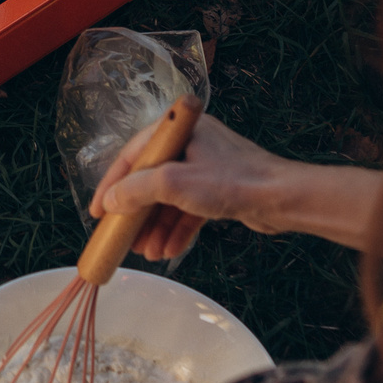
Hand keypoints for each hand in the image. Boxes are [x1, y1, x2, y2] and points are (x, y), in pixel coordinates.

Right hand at [95, 113, 382, 256]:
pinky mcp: (219, 189)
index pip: (132, 155)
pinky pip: (188, 209)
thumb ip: (136, 190)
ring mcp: (206, 167)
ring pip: (169, 198)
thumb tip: (110, 201)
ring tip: (146, 253)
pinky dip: (177, 229)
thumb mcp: (174, 184)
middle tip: (123, 239)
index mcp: (179, 129)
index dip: (112, 185)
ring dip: (156, 226)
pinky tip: (168, 251)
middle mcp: (191, 144)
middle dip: (137, 214)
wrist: (283, 199)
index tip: (98, 213)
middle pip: (150, 179)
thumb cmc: (232, 182)